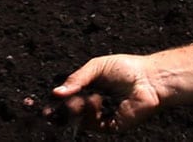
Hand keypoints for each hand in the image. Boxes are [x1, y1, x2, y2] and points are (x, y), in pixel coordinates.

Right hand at [43, 54, 162, 131]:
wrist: (149, 79)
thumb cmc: (126, 69)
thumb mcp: (97, 67)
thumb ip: (77, 78)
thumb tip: (56, 92)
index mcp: (90, 90)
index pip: (68, 100)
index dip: (56, 102)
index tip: (44, 104)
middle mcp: (94, 105)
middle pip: (70, 113)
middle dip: (62, 108)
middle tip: (59, 102)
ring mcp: (103, 117)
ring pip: (79, 121)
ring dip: (76, 109)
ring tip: (82, 99)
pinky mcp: (111, 126)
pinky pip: (94, 126)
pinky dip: (90, 115)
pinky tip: (94, 101)